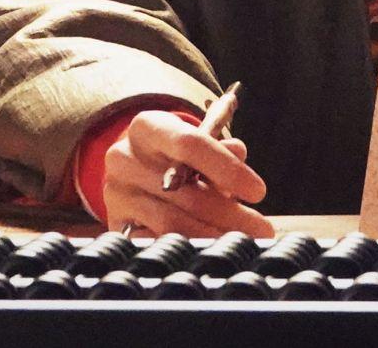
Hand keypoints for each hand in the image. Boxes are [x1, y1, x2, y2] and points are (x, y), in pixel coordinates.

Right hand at [99, 109, 274, 237]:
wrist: (133, 171)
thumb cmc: (174, 154)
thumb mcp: (196, 142)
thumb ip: (220, 148)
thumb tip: (238, 152)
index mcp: (147, 127)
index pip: (190, 144)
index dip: (227, 169)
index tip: (258, 191)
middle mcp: (124, 158)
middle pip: (184, 190)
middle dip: (229, 212)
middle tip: (262, 229)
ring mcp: (116, 194)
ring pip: (172, 222)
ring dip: (213, 235)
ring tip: (242, 241)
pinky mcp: (115, 224)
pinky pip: (156, 242)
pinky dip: (188, 246)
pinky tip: (211, 249)